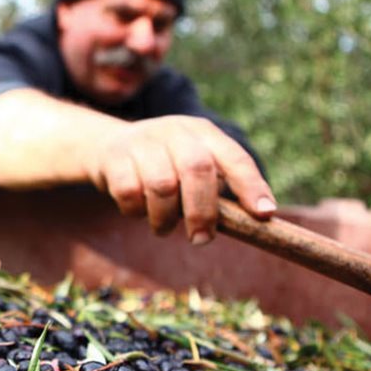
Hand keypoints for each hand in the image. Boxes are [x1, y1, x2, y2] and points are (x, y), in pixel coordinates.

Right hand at [85, 115, 276, 242]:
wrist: (107, 146)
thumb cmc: (163, 165)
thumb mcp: (190, 166)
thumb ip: (215, 189)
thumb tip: (252, 222)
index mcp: (203, 133)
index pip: (235, 158)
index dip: (251, 186)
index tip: (263, 214)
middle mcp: (175, 131)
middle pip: (197, 169)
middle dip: (203, 211)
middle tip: (201, 239)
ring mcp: (143, 141)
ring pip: (162, 186)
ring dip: (165, 218)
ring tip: (164, 227)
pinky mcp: (114, 157)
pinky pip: (130, 193)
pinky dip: (136, 212)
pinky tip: (138, 212)